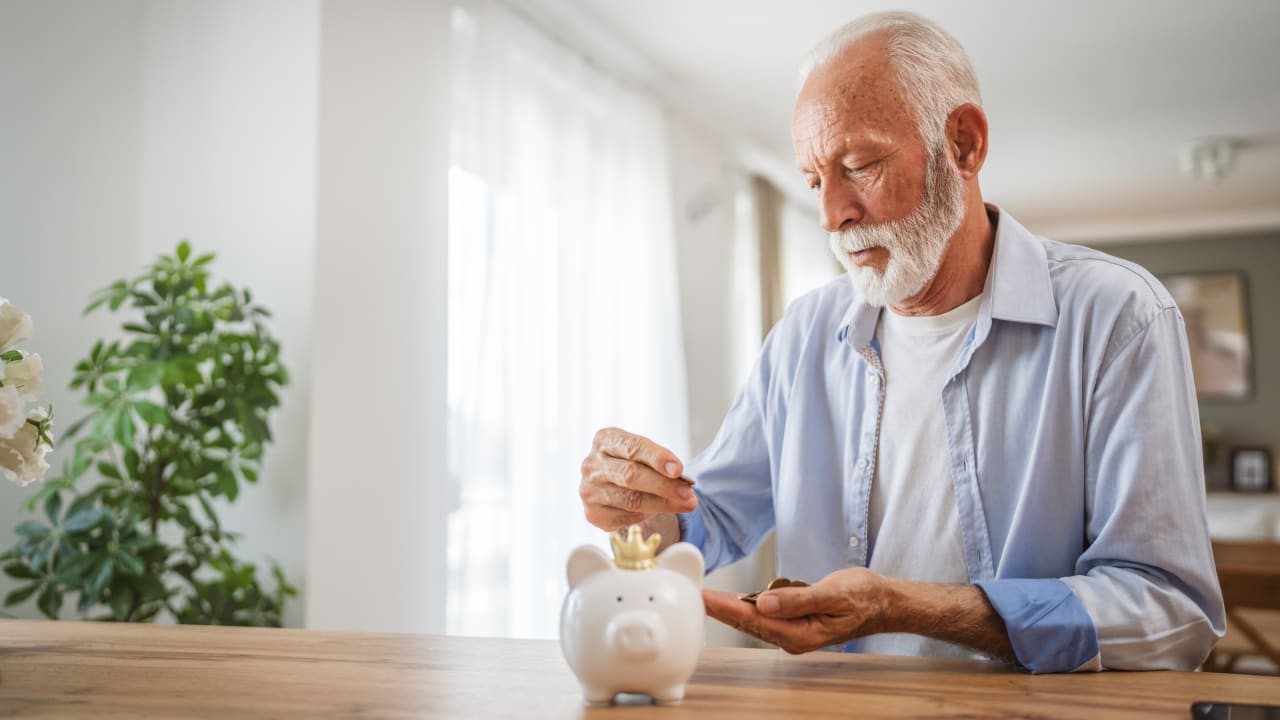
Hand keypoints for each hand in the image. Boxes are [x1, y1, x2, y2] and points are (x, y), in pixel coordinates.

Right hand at [579, 427, 696, 530]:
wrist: (612, 485)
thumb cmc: (633, 464)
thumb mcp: (644, 454)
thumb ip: (660, 464)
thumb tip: (683, 483)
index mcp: (604, 440)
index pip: (632, 447)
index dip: (657, 458)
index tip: (679, 469)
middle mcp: (592, 464)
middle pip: (630, 475)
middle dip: (663, 484)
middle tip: (687, 492)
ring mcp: (589, 490)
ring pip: (631, 500)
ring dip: (663, 504)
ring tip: (686, 503)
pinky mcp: (593, 513)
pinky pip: (626, 517)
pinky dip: (646, 516)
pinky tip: (657, 511)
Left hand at [702, 567, 890, 653]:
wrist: (882, 602)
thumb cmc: (862, 596)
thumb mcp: (833, 593)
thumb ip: (798, 599)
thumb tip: (763, 602)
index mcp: (801, 635)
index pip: (755, 620)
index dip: (727, 608)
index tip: (705, 598)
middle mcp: (793, 638)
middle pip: (748, 622)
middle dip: (720, 610)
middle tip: (695, 595)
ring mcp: (793, 632)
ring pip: (754, 619)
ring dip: (730, 608)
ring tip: (705, 597)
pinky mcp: (793, 622)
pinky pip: (764, 614)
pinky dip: (747, 606)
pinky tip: (732, 600)